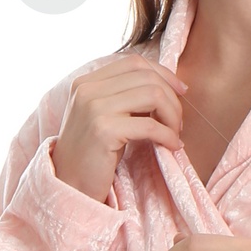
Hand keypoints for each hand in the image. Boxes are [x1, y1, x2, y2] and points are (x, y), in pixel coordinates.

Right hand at [51, 53, 188, 204]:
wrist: (70, 187)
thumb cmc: (93, 156)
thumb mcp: (105, 117)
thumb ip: (125, 98)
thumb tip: (166, 86)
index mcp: (87, 82)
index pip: (135, 62)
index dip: (163, 74)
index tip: (180, 92)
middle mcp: (88, 89)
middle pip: (147, 77)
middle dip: (172, 99)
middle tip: (178, 123)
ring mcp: (94, 108)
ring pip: (153, 95)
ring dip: (173, 116)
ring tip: (175, 134)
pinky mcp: (104, 130)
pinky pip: (150, 125)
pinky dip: (168, 135)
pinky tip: (172, 146)